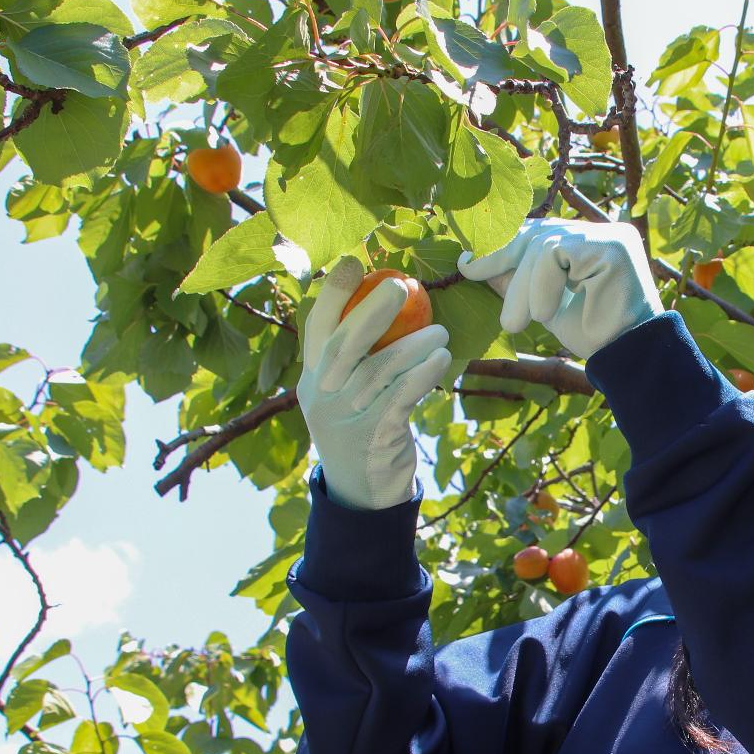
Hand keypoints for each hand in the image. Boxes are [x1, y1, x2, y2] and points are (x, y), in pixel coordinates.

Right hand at [296, 258, 451, 510]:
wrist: (363, 491)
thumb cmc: (361, 428)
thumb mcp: (344, 395)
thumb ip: (354, 359)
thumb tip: (388, 305)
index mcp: (312, 378)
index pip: (316, 329)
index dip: (332, 294)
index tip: (353, 263)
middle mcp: (323, 396)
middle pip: (344, 345)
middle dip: (371, 311)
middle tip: (401, 286)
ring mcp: (347, 417)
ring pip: (381, 370)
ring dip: (414, 346)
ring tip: (440, 332)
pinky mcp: (376, 436)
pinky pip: (403, 397)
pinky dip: (424, 375)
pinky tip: (441, 360)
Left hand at [455, 217, 662, 359]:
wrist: (628, 356)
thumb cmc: (590, 332)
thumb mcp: (541, 302)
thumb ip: (516, 279)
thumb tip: (472, 259)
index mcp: (582, 240)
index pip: (534, 231)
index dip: (499, 246)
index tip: (467, 264)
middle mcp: (596, 230)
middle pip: (535, 231)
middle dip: (501, 261)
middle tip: (477, 285)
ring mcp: (607, 233)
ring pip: (543, 243)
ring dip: (521, 286)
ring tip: (515, 323)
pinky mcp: (611, 244)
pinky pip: (556, 253)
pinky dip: (541, 285)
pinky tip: (544, 313)